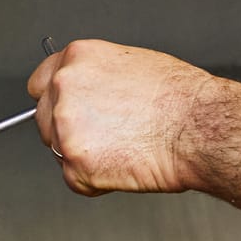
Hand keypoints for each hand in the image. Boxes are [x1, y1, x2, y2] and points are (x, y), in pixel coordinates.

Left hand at [28, 39, 211, 195]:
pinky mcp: (75, 163)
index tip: (65, 112)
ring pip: (58, 150)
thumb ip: (95, 78)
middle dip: (70, 131)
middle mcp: (64, 88)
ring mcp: (66, 126)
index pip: (40, 83)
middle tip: (108, 135)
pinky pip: (75, 180)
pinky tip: (123, 164)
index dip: (55, 101)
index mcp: (76, 58)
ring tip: (122, 147)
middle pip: (44, 119)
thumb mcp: (130, 64)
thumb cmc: (179, 97)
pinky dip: (95, 181)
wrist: (199, 126)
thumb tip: (88, 94)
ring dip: (84, 155)